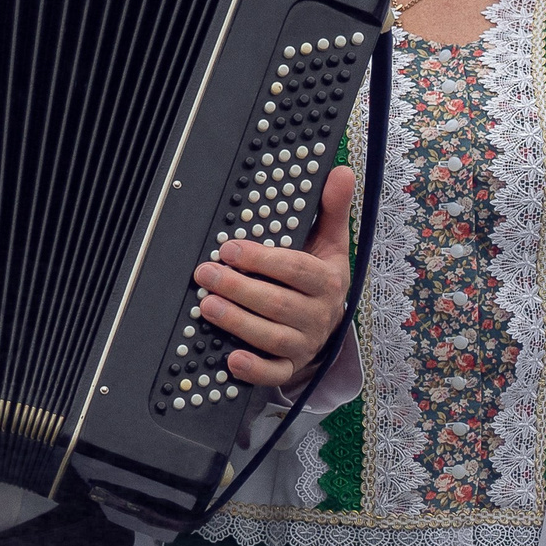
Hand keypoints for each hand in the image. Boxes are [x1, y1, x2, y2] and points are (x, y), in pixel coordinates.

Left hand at [194, 166, 356, 388]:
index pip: (295, 269)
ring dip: (238, 323)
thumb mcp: (330, 241)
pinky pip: (275, 373)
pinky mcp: (291, 366)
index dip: (262, 260)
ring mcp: (305, 343)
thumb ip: (332, 208)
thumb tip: (340, 172)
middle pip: (278, 304)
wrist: (329, 321)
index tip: (230, 249)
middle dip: (238, 289)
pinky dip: (254, 369)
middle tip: (205, 274)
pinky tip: (232, 359)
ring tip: (207, 306)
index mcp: (328, 280)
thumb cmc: (320, 275)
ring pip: (272, 337)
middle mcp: (319, 314)